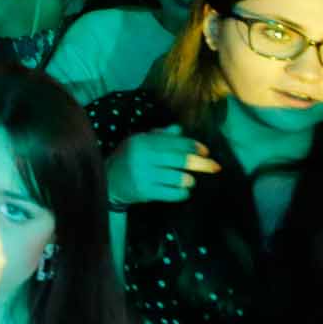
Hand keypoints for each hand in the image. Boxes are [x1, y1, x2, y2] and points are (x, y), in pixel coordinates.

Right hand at [105, 125, 220, 206]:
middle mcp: (143, 157)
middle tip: (215, 166)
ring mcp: (144, 175)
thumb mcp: (139, 142)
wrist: (107, 180)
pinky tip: (182, 190)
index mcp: (143, 142)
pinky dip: (182, 192)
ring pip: (179, 177)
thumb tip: (180, 130)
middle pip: (180, 159)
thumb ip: (160, 136)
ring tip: (189, 180)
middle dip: (201, 163)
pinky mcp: (145, 192)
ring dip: (189, 179)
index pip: (174, 142)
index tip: (206, 151)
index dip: (193, 146)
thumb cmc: (128, 158)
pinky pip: (173, 193)